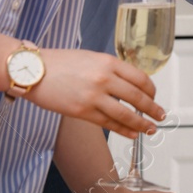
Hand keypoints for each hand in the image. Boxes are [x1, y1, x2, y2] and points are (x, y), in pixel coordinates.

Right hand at [25, 49, 163, 139]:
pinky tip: (132, 134)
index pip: (140, 79)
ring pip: (126, 114)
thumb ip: (110, 70)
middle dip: (152, 109)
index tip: (154, 97)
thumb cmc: (59, 62)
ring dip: (142, 123)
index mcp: (108, 62)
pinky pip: (109, 124)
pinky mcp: (82, 112)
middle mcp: (104, 79)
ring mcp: (93, 97)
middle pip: (138, 97)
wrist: (32, 70)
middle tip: (161, 115)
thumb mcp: (91, 58)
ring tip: (150, 129)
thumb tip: (129, 86)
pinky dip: (124, 130)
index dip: (151, 91)